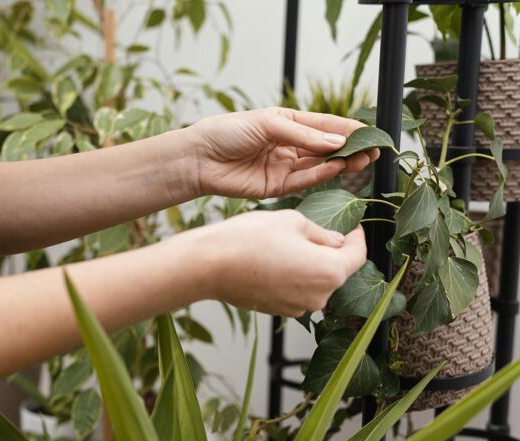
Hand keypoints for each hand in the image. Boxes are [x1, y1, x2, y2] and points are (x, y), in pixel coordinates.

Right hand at [187, 210, 366, 316]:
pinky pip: (296, 291)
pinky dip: (292, 276)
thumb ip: (321, 233)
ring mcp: (298, 307)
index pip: (357, 255)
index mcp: (329, 271)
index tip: (353, 226)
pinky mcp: (279, 310)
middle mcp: (318, 296)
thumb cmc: (248, 240)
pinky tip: (273, 259)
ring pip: (315, 281)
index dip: (358, 237)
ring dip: (309, 264)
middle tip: (313, 230)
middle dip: (330, 251)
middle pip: (336, 270)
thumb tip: (334, 240)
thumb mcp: (292, 221)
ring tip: (287, 244)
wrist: (210, 265)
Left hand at [190, 107, 379, 197]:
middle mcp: (288, 146)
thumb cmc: (226, 132)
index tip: (370, 133)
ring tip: (361, 159)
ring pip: (319, 166)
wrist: (198, 158)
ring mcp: (283, 167)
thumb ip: (303, 135)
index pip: (324, 127)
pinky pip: (304, 181)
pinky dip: (321, 176)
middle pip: (326, 149)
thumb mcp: (268, 124)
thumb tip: (337, 143)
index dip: (347, 130)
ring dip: (341, 164)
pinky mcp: (276, 187)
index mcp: (287, 124)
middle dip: (350, 149)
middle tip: (372, 151)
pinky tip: (336, 168)